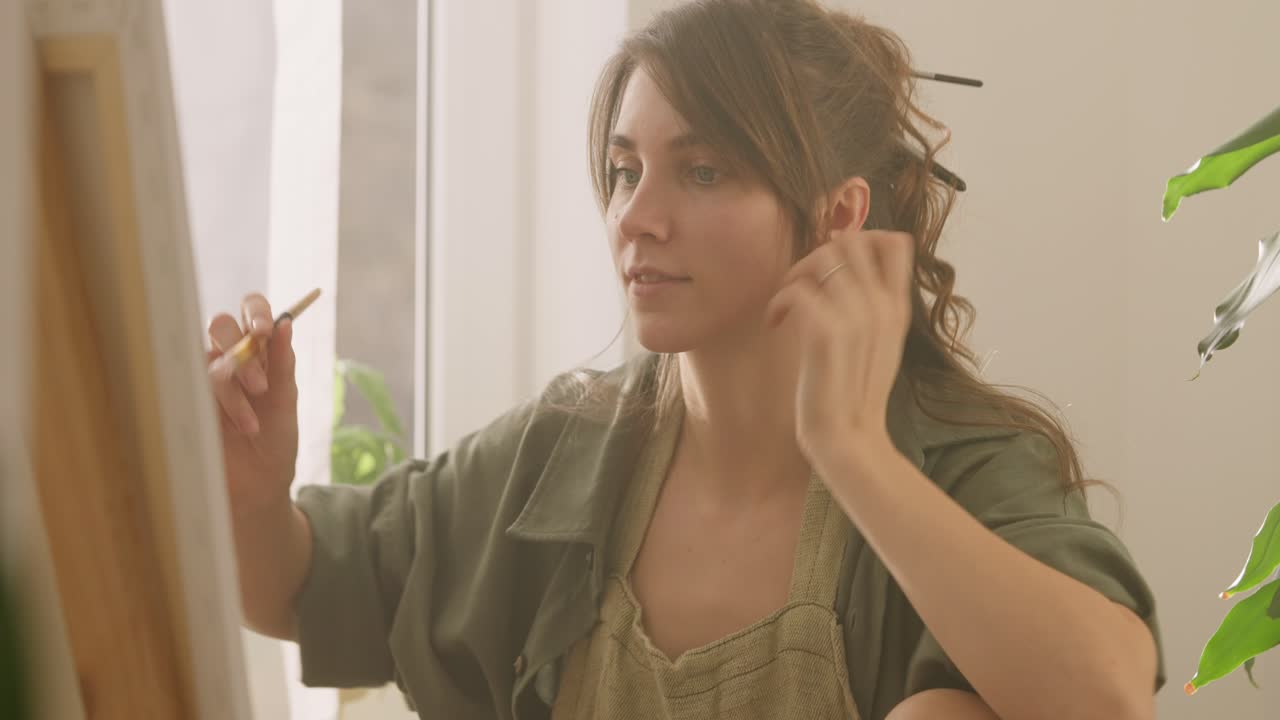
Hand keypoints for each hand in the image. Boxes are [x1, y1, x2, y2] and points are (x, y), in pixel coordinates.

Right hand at [206, 293, 299, 518]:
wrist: (257, 485)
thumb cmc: (275, 441)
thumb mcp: (285, 402)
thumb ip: (282, 364)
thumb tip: (286, 323)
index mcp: (259, 350)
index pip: (251, 309)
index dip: (255, 311)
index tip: (265, 329)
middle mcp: (229, 357)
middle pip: (220, 325)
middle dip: (241, 351)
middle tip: (261, 386)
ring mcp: (204, 377)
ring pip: (207, 358)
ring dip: (232, 388)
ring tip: (251, 424)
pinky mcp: (186, 397)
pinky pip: (191, 383)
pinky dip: (217, 404)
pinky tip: (235, 427)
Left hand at [764, 229, 914, 467]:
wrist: (850, 439)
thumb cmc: (856, 395)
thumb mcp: (881, 345)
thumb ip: (873, 308)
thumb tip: (847, 279)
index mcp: (897, 308)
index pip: (896, 242)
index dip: (863, 239)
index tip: (834, 268)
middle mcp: (881, 306)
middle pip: (853, 240)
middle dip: (818, 253)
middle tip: (800, 284)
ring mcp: (856, 317)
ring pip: (823, 257)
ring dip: (795, 274)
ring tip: (786, 304)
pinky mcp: (826, 333)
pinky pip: (797, 290)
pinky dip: (778, 302)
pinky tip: (775, 324)